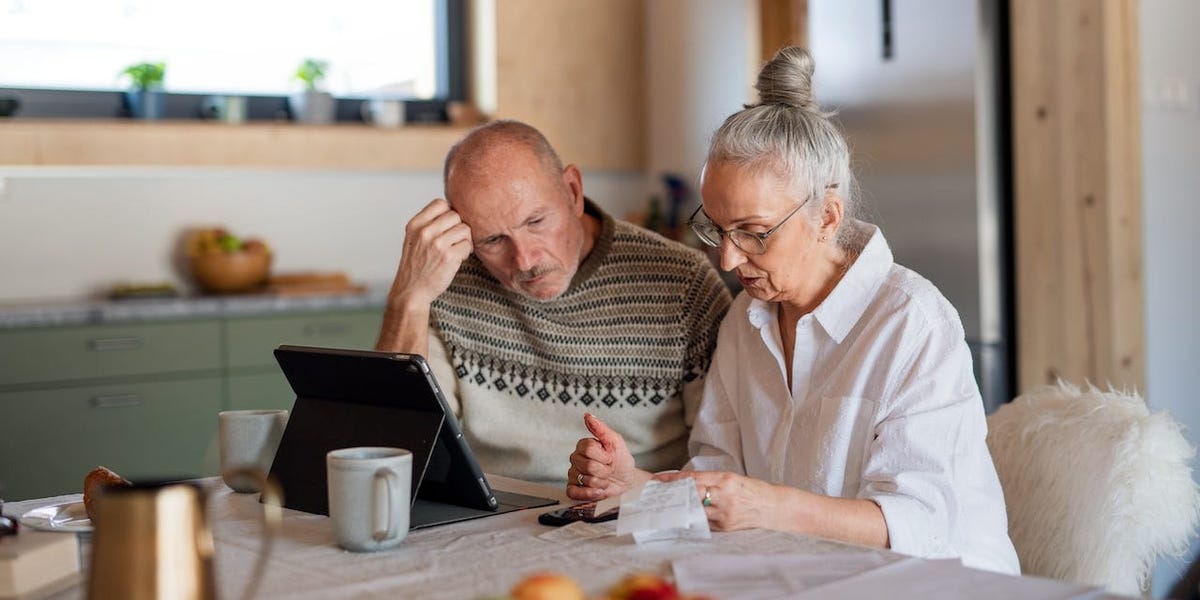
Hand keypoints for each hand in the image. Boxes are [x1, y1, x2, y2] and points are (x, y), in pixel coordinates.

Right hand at [387, 198, 472, 307]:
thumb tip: (454, 211)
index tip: (447, 227)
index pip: (440, 203)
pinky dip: (466, 252)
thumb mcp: (413, 239)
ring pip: (465, 229)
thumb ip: (428, 224)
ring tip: (456, 250)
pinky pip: (468, 245)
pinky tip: (458, 259)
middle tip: (453, 241)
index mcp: (415, 224)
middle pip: (455, 215)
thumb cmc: (415, 266)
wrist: (410, 291)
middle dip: (458, 228)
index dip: (448, 213)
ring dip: (465, 240)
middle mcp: (425, 232)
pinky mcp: (449, 257)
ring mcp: (437, 244)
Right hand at [566, 414, 639, 500]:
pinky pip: (574, 492)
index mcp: (584, 445)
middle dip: (604, 470)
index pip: (587, 448)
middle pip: (587, 465)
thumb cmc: (621, 461)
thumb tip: (588, 416)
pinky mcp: (573, 489)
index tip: (610, 457)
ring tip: (605, 479)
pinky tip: (599, 490)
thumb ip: (601, 428)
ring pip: (584, 479)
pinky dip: (590, 493)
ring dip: (601, 482)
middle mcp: (576, 459)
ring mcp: (573, 474)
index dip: (603, 456)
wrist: (626, 481)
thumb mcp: (616, 442)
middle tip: (609, 469)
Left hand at [655, 470, 779, 530]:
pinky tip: (685, 518)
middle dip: (672, 495)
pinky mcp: (725, 528)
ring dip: (680, 508)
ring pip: (694, 511)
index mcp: (725, 480)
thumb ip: (711, 480)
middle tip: (657, 494)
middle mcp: (723, 496)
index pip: (692, 478)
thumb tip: (686, 483)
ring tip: (668, 506)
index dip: (673, 479)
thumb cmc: (754, 492)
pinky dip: (694, 519)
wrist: (775, 509)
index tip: (658, 480)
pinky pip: (704, 523)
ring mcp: (724, 514)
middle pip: (689, 495)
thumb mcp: (733, 479)